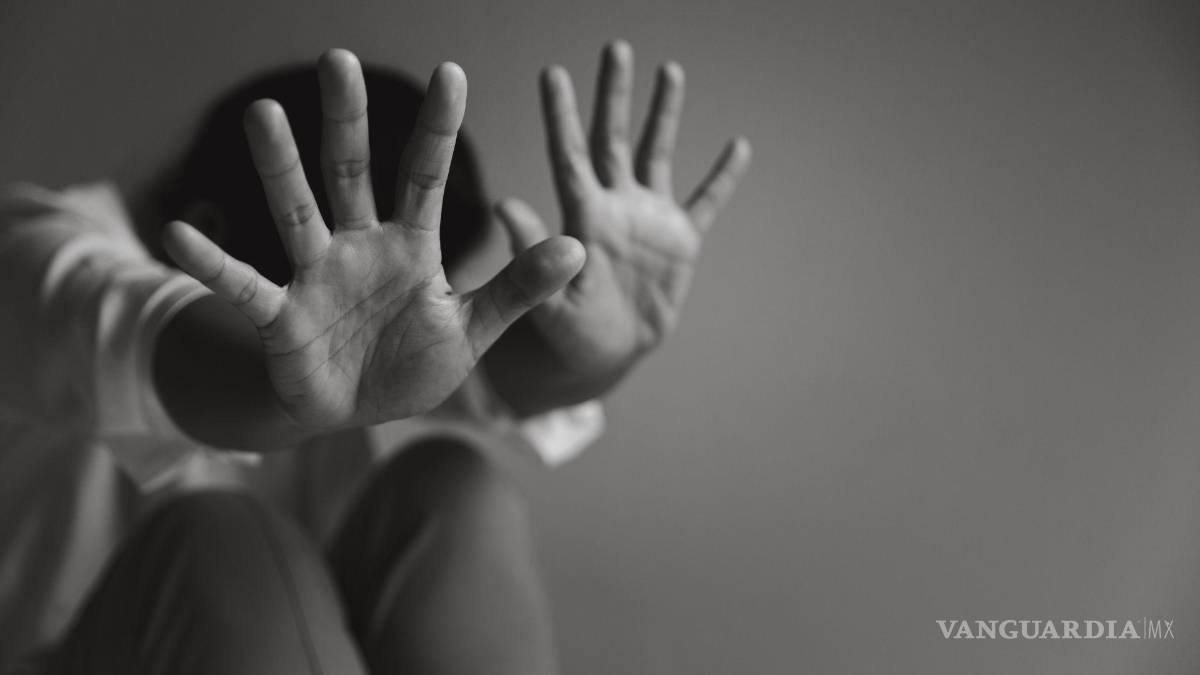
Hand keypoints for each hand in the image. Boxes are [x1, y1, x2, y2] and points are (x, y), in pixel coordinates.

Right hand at [162, 50, 584, 429]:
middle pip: (353, 173)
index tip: (452, 72)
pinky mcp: (281, 314)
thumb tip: (578, 246)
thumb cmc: (414, 362)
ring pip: (297, 211)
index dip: (440, 128)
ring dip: (280, 168)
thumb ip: (518, 288)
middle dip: (348, 120)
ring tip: (264, 114)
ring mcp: (316, 275)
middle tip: (339, 59)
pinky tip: (178, 232)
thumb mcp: (474, 328)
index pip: (428, 176)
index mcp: (412, 246)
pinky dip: (213, 262)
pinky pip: (243, 284)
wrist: (358, 412)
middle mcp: (360, 246)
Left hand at [486, 41, 750, 413]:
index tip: (552, 72)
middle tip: (615, 47)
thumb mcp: (549, 300)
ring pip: (655, 155)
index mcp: (582, 218)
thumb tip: (504, 206)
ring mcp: (648, 219)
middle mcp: (613, 205)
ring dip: (663, 115)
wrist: (604, 353)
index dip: (562, 115)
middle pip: (612, 139)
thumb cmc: (569, 332)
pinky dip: (723, 176)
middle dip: (614, 94)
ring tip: (669, 70)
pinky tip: (739, 146)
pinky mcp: (680, 240)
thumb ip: (531, 255)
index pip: (569, 156)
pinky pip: (705, 202)